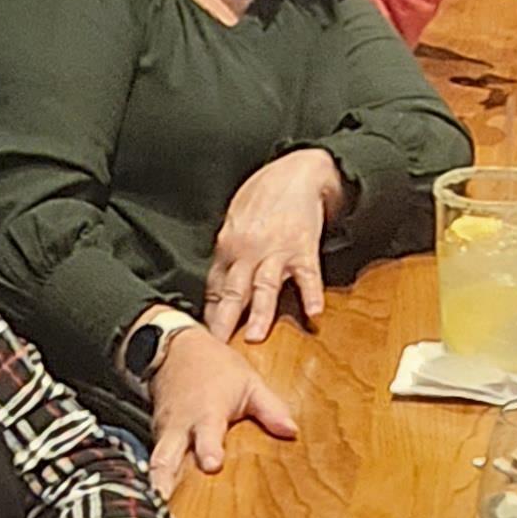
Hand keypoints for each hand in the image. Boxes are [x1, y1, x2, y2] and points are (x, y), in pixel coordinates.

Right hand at [148, 327, 296, 493]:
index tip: (211, 465)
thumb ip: (270, 409)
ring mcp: (165, 433)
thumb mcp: (249, 383)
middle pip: (167, 456)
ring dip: (157, 482)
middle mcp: (182, 426)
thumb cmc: (215, 367)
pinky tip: (162, 497)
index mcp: (207, 413)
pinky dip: (159, 476)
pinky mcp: (158, 437)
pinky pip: (157, 459)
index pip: (206, 435)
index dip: (208, 450)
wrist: (177, 349)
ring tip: (158, 506)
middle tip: (163, 499)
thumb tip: (291, 431)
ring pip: (156, 461)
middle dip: (164, 478)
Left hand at [204, 148, 344, 342]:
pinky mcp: (304, 248)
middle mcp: (248, 251)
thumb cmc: (264, 194)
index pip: (215, 288)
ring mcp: (276, 251)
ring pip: (265, 287)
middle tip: (216, 347)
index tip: (202, 338)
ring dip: (260, 314)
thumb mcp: (235, 220)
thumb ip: (228, 251)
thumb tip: (221, 279)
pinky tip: (313, 313)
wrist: (297, 170)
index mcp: (228, 246)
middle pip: (233, 292)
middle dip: (224, 321)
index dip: (210, 314)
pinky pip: (308, 275)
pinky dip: (310, 294)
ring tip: (255, 337)